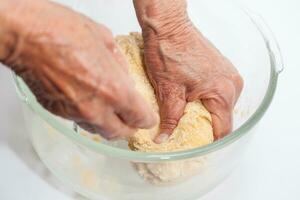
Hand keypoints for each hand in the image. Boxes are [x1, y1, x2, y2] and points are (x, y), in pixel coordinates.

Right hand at [0, 0, 156, 138]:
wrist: (25, 35)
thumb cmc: (61, 31)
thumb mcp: (104, 40)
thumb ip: (120, 65)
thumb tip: (124, 77)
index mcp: (114, 90)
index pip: (140, 118)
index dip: (146, 118)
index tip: (147, 116)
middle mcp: (96, 109)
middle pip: (120, 133)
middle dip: (130, 128)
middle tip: (132, 120)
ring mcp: (75, 114)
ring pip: (99, 131)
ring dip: (109, 124)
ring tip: (111, 112)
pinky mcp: (58, 113)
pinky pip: (80, 122)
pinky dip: (89, 117)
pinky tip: (89, 102)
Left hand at [141, 14, 242, 140]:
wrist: (168, 26)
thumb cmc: (168, 52)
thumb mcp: (168, 91)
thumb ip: (170, 119)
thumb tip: (163, 139)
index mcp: (223, 92)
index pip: (222, 129)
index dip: (208, 141)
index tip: (195, 148)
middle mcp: (232, 84)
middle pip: (223, 118)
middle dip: (205, 127)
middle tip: (186, 133)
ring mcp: (228, 74)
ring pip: (220, 105)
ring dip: (205, 112)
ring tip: (186, 117)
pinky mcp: (221, 68)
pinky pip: (218, 92)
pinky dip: (207, 100)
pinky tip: (191, 101)